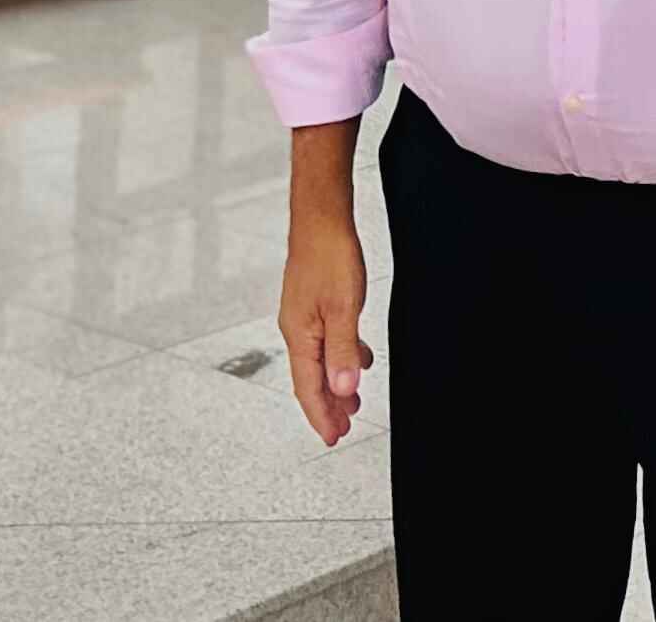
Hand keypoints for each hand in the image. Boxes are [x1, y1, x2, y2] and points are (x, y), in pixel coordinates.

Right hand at [278, 210, 373, 444]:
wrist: (321, 218)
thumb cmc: (329, 257)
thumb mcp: (343, 308)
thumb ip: (343, 351)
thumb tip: (343, 390)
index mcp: (299, 335)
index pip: (308, 387)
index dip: (321, 415)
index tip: (334, 438)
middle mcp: (296, 329)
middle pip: (310, 378)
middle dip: (328, 405)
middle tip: (345, 427)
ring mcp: (304, 316)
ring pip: (319, 360)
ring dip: (336, 383)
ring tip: (353, 400)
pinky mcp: (314, 303)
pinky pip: (326, 340)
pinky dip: (341, 356)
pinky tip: (359, 357)